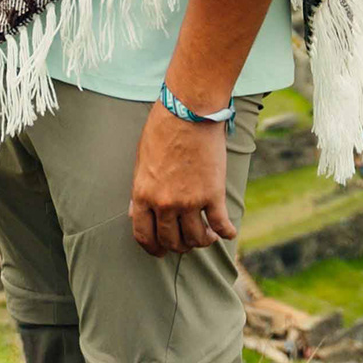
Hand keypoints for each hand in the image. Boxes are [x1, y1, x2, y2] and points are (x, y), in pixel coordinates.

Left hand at [129, 99, 236, 255]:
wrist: (188, 111)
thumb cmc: (162, 129)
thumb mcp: (141, 160)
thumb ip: (140, 190)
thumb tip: (135, 212)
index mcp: (143, 194)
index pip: (144, 235)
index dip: (153, 249)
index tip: (161, 252)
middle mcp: (165, 203)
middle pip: (172, 241)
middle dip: (179, 246)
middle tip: (186, 241)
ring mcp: (190, 201)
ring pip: (196, 239)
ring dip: (202, 241)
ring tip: (208, 235)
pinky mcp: (213, 194)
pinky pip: (221, 225)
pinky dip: (226, 232)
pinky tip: (227, 232)